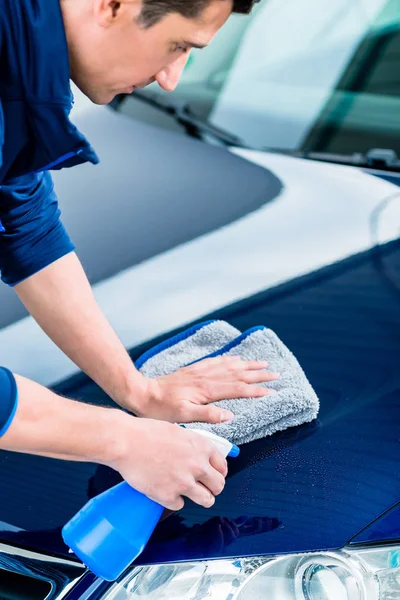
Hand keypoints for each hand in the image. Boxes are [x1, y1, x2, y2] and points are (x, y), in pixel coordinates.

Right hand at [108, 416, 227, 509]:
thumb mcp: (179, 432)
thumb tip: (201, 456)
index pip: (222, 467)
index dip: (219, 473)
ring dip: (201, 499)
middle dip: (213, 489)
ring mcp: (184, 482)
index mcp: (201, 447)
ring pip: (206, 500)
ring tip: (192, 496)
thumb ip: (193, 446)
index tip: (215, 476)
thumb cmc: (147, 433)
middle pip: (218, 486)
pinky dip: (173, 500)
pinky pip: (179, 505)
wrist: (127, 441)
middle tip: (206, 489)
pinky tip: (166, 492)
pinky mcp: (168, 496)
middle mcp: (197, 465)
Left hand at [137, 355, 279, 423]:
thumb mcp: (183, 417)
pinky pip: (216, 361)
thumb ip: (207, 415)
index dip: (256, 391)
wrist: (142, 393)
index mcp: (207, 391)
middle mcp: (206, 378)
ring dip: (248, 365)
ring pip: (230, 366)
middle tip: (276, 374)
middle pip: (238, 374)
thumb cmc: (161, 410)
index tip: (272, 391)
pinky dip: (229, 359)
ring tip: (262, 364)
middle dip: (258, 375)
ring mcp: (200, 372)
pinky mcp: (193, 370)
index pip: (237, 389)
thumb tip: (229, 416)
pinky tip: (236, 358)